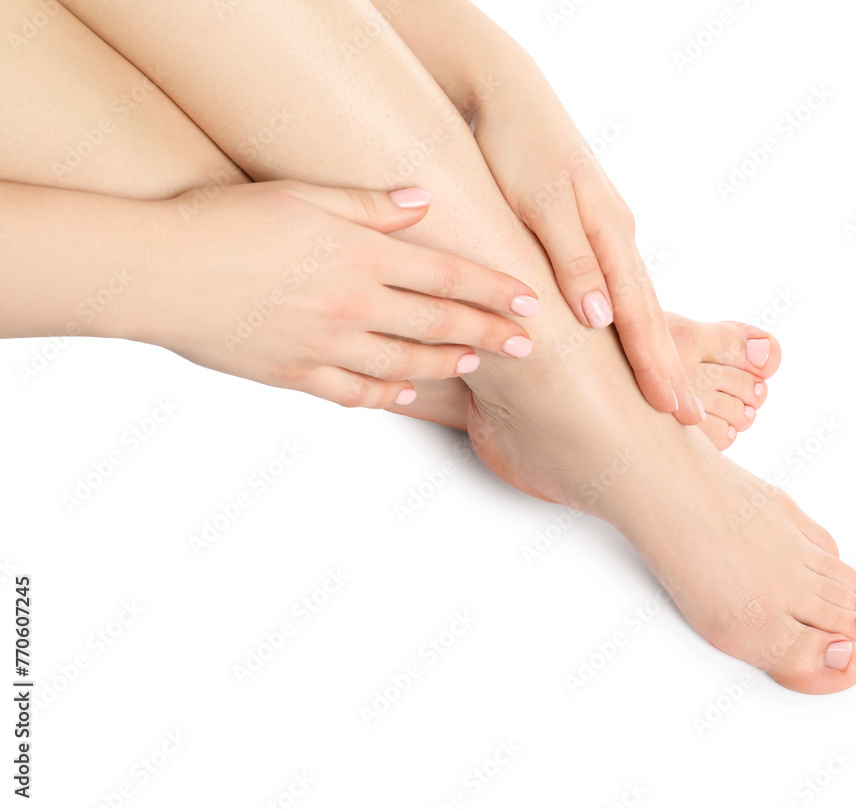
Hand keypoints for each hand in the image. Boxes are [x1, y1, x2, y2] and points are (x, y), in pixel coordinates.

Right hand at [133, 181, 540, 408]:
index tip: (528, 302)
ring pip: (403, 363)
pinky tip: (405, 392)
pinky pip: (352, 392)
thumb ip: (369, 206)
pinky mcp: (294, 375)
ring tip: (473, 363)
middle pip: (437, 324)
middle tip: (526, 346)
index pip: (446, 277)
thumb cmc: (224, 223)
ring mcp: (324, 346)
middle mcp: (352, 305)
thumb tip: (421, 205)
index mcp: (358, 256)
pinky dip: (384, 394)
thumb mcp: (301, 196)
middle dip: (488, 334)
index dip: (493, 290)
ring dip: (445, 364)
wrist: (157, 272)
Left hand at [472, 69, 702, 422]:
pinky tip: (631, 338)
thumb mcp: (538, 203)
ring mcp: (607, 232)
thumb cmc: (517, 148)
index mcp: (607, 234)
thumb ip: (570, 259)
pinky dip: (630, 320)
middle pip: (646, 314)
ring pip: (636, 302)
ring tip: (667, 390)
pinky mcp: (591, 229)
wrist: (509, 98)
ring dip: (652, 349)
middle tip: (686, 417)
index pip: (637, 315)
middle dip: (667, 368)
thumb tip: (602, 317)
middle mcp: (615, 236)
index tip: (672, 407)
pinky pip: (618, 285)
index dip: (655, 364)